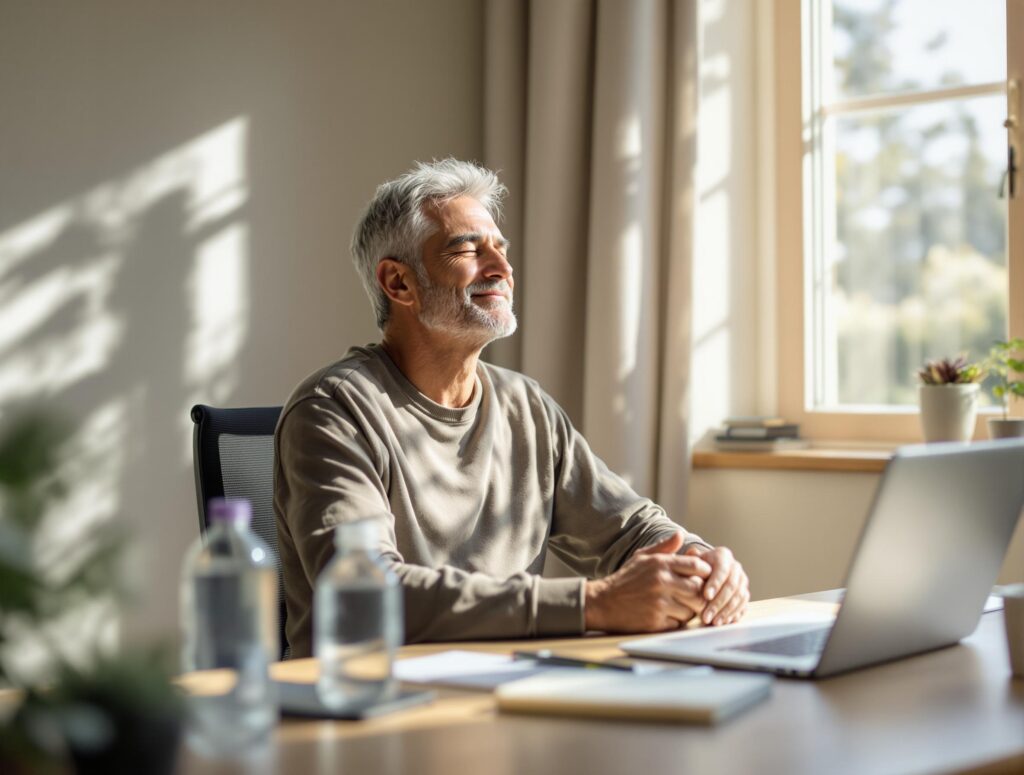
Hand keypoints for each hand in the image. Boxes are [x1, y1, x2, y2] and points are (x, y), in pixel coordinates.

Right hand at [584, 532, 711, 632]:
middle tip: (694, 596)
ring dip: (689, 610)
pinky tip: (668, 617)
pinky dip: (677, 622)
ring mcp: (659, 603)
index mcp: (660, 564)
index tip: (701, 578)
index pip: (696, 566)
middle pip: (699, 589)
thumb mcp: (642, 557)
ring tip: (680, 607)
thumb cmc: (625, 579)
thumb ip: (664, 547)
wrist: (602, 602)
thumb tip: (680, 535)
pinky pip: (679, 624)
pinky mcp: (655, 622)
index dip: (705, 573)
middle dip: (700, 594)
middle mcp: (661, 582)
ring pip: (691, 609)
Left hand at [683, 545, 748, 625]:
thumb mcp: (690, 562)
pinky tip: (723, 622)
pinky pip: (743, 605)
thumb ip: (689, 559)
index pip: (722, 570)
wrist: (704, 575)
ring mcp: (742, 582)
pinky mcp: (744, 594)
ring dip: (726, 612)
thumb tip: (692, 554)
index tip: (706, 596)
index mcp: (723, 556)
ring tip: (714, 622)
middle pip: (731, 586)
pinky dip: (733, 615)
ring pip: (738, 597)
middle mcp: (736, 567)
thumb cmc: (694, 569)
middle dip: (718, 603)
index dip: (715, 584)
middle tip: (706, 616)